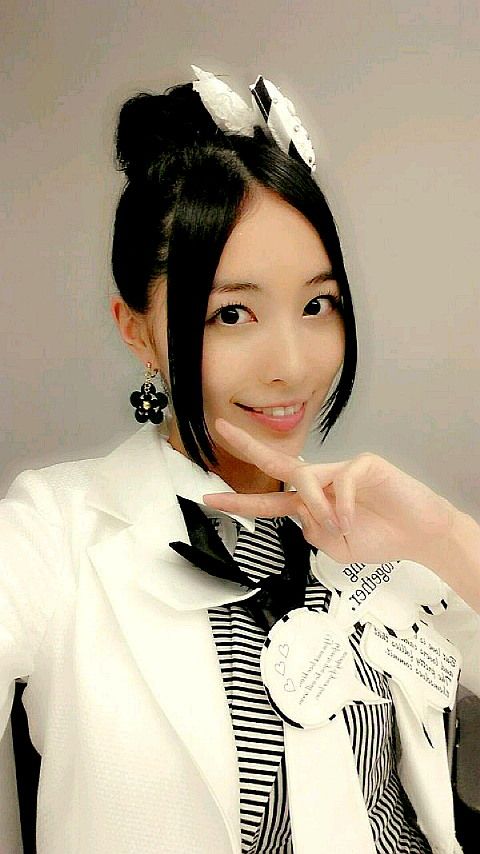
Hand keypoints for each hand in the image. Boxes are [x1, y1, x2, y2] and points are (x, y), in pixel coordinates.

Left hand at [203, 418, 455, 569]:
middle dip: (248, 445)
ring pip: (307, 477)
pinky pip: (342, 481)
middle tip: (220, 427)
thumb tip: (300, 509)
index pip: (269, 499)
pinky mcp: (364, 464)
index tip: (209, 498)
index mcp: (310, 503)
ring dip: (317, 506)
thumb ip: (313, 532)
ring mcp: (341, 469)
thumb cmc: (380, 538)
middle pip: (278, 462)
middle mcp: (321, 481)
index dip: (240, 501)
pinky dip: (344, 505)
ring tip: (338, 527)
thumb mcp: (336, 548)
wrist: (420, 535)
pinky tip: (354, 520)